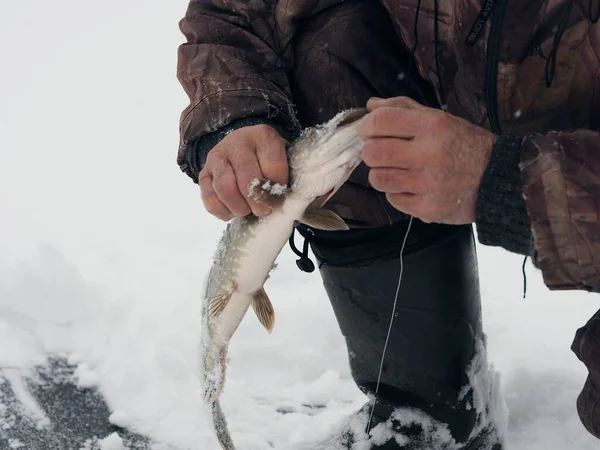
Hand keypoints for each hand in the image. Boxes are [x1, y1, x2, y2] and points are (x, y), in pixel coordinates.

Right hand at [199, 125, 287, 220]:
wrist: (243, 148)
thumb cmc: (269, 160)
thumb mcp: (285, 161)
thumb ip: (288, 180)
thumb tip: (292, 207)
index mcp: (263, 136)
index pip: (273, 168)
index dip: (278, 190)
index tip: (281, 200)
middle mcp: (238, 142)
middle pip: (247, 180)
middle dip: (258, 203)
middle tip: (264, 211)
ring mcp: (217, 156)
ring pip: (225, 189)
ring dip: (240, 208)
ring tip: (248, 211)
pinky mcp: (204, 173)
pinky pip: (210, 199)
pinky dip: (223, 212)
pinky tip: (233, 211)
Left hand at [359, 97, 496, 224]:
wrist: (500, 179)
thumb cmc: (465, 145)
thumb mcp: (440, 119)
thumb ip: (404, 109)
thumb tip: (370, 106)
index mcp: (432, 125)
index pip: (380, 121)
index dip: (367, 126)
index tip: (369, 131)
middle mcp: (429, 153)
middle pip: (372, 152)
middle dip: (372, 152)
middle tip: (383, 153)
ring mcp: (429, 184)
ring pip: (378, 179)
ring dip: (382, 174)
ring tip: (398, 171)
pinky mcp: (429, 209)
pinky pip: (393, 199)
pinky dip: (398, 193)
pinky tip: (412, 187)